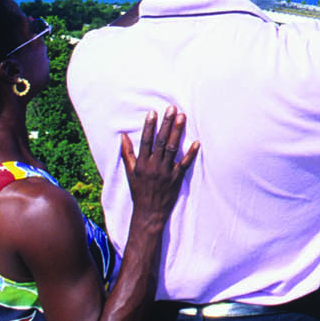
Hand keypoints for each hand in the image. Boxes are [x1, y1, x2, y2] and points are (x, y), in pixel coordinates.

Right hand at [120, 107, 195, 229]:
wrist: (149, 212)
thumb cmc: (139, 190)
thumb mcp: (130, 172)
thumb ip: (127, 153)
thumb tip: (122, 136)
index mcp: (142, 164)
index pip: (146, 141)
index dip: (149, 126)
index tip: (153, 113)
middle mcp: (154, 166)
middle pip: (161, 141)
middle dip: (167, 124)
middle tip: (172, 109)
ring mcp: (166, 172)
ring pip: (173, 149)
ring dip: (178, 132)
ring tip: (182, 117)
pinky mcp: (177, 178)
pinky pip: (185, 164)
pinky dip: (191, 154)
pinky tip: (197, 142)